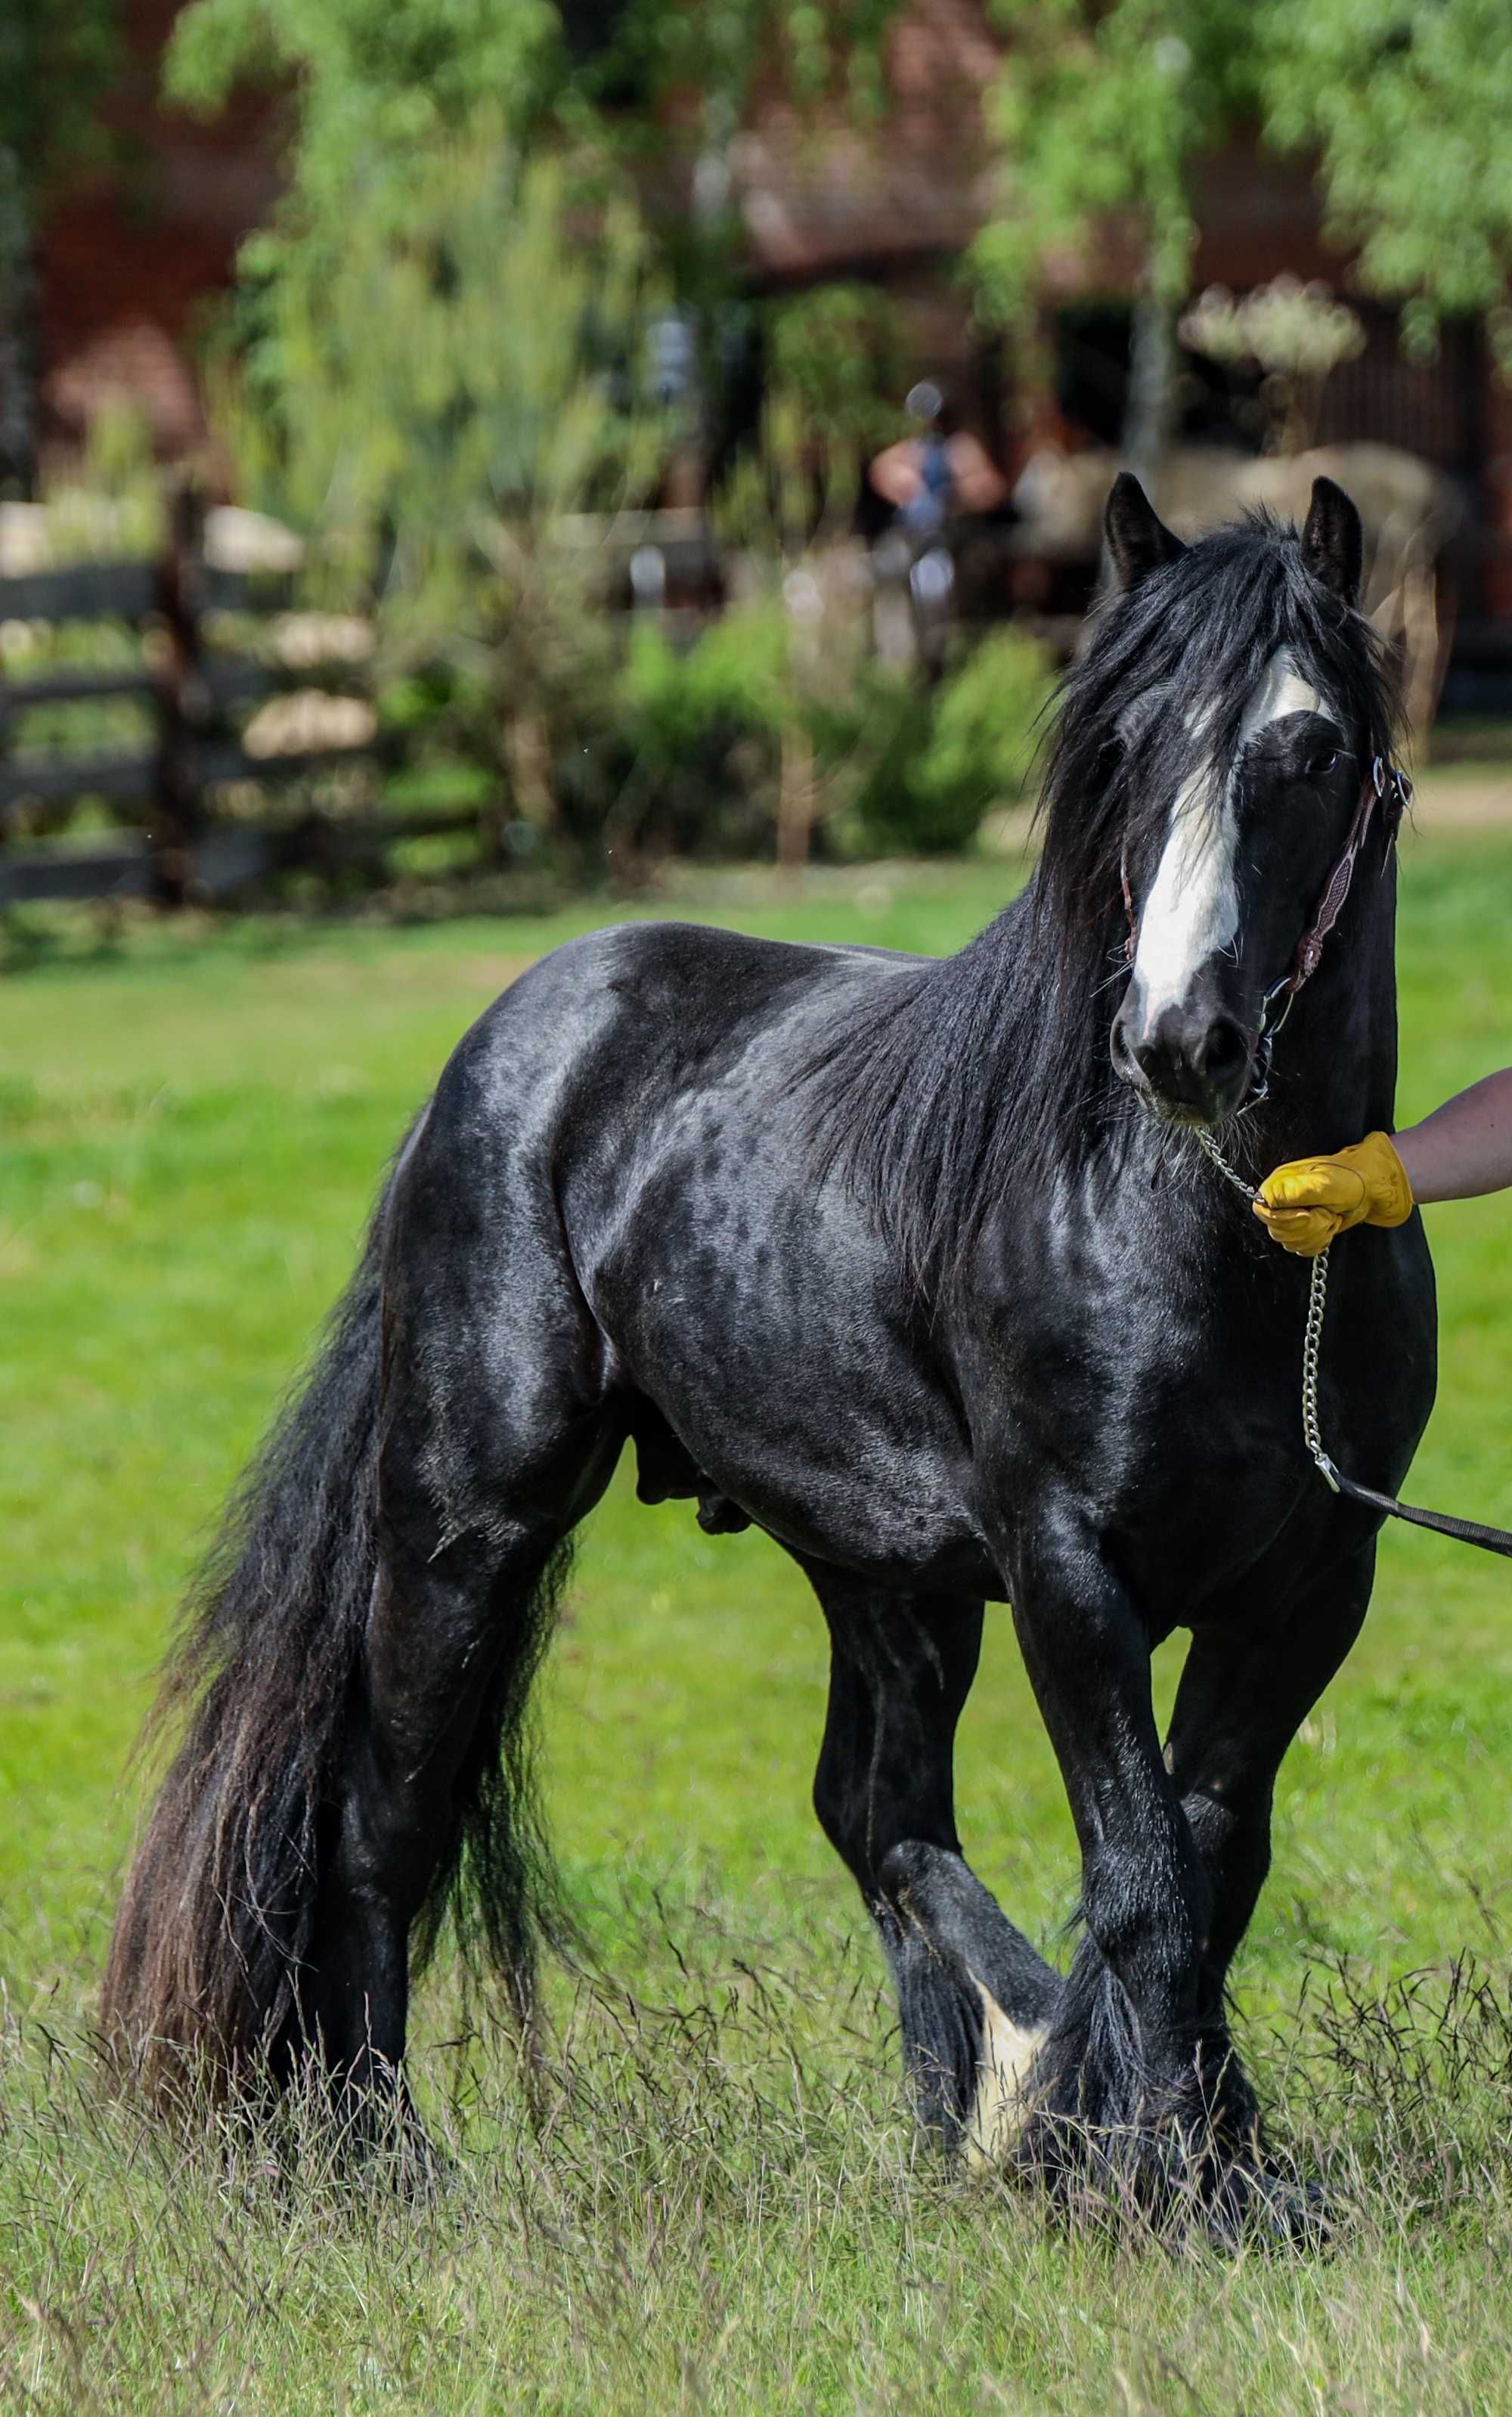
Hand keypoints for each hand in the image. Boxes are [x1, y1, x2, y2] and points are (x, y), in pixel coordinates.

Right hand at [1253, 1130, 1413, 1256]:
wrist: (1371, 1189)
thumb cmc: (1350, 1180)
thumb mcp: (1321, 1184)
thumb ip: (1291, 1192)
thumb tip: (1265, 1200)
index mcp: (1280, 1184)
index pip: (1262, 1211)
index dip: (1283, 1219)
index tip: (1308, 1214)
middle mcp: (1282, 1202)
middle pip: (1277, 1231)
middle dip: (1308, 1227)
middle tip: (1327, 1212)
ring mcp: (1293, 1217)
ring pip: (1290, 1243)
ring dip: (1316, 1234)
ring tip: (1331, 1217)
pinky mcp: (1305, 1231)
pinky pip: (1302, 1249)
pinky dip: (1319, 1242)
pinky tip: (1330, 1227)